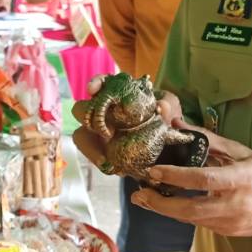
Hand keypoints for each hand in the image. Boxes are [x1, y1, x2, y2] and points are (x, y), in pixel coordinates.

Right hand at [70, 79, 184, 157]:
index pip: (101, 83)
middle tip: (107, 132)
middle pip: (81, 109)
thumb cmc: (164, 118)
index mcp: (117, 95)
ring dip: (90, 147)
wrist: (168, 144)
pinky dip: (99, 160)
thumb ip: (168, 107)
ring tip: (106, 162)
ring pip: (82, 136)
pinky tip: (113, 168)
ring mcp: (99, 132)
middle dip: (87, 117)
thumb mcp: (169, 110)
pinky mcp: (102, 150)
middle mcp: (103, 112)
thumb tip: (162, 107)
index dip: (95, 84)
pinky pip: (94, 155)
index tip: (92, 91)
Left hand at [132, 128, 251, 237]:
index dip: (176, 176)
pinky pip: (201, 223)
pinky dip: (183, 215)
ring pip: (193, 220)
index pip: (203, 179)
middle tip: (139, 195)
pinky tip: (168, 205)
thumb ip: (209, 140)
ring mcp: (233, 223)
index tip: (154, 171)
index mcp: (241, 179)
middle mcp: (236, 204)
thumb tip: (179, 124)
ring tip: (145, 199)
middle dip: (162, 204)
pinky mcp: (230, 233)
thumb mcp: (241, 152)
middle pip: (192, 210)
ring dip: (167, 210)